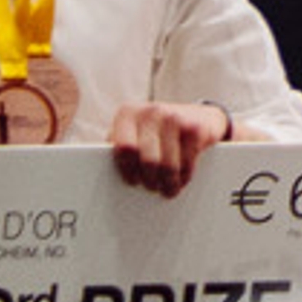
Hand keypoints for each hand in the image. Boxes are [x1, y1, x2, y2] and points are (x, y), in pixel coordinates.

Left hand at [107, 100, 231, 196]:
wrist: (198, 115)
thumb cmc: (157, 132)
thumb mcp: (135, 132)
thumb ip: (121, 146)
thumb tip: (104, 175)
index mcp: (128, 114)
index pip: (124, 148)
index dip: (128, 170)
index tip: (133, 181)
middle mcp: (151, 112)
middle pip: (147, 161)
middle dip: (150, 181)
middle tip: (152, 188)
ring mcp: (174, 118)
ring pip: (168, 167)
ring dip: (168, 185)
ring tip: (167, 189)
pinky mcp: (195, 129)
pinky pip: (186, 165)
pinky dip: (183, 178)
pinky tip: (180, 179)